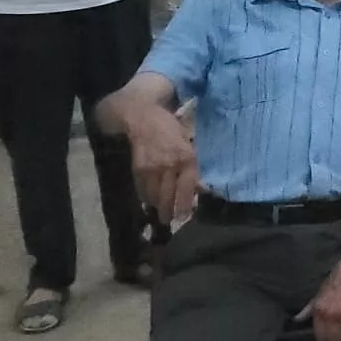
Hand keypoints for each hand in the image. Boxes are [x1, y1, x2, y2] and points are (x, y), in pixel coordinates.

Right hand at [127, 108, 200, 224]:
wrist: (143, 119)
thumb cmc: (171, 129)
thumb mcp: (189, 144)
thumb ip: (193, 166)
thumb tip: (202, 187)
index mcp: (186, 158)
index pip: (187, 188)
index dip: (186, 204)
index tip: (185, 216)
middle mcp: (169, 165)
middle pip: (169, 196)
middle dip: (169, 212)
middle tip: (170, 220)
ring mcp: (152, 169)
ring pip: (155, 196)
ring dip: (158, 207)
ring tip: (161, 214)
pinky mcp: (138, 170)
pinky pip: (142, 190)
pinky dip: (146, 197)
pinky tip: (150, 201)